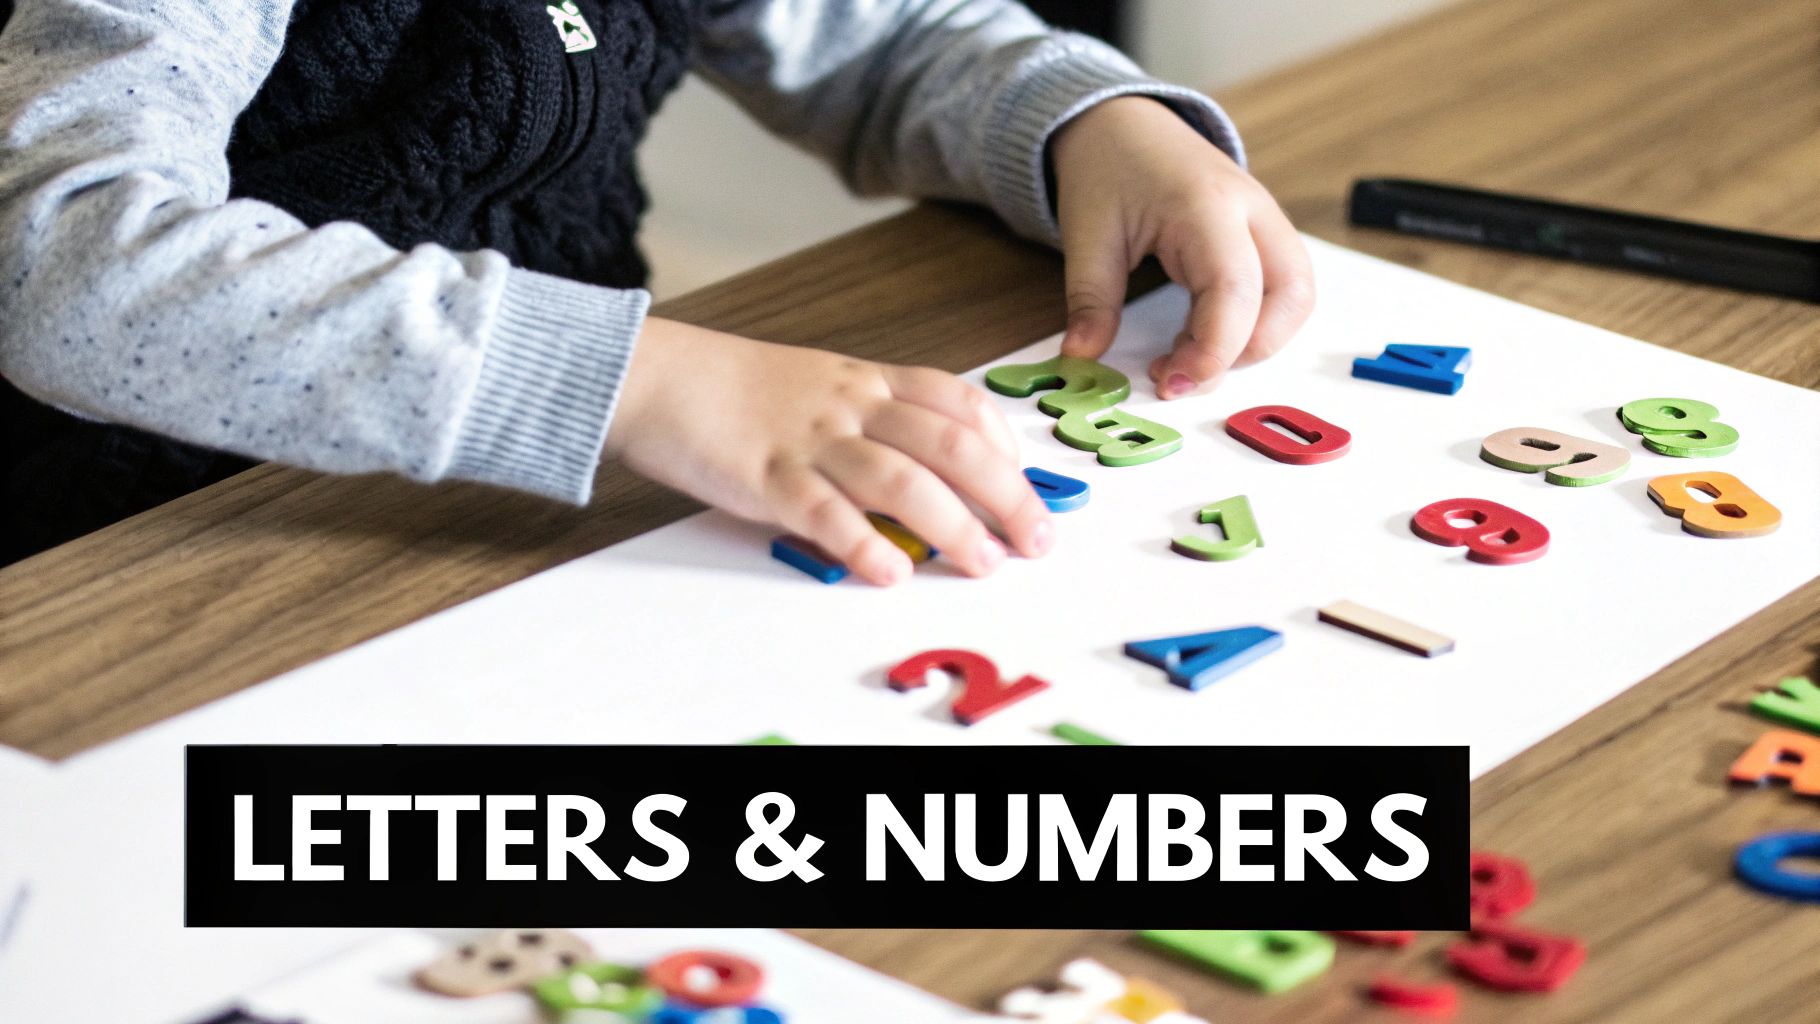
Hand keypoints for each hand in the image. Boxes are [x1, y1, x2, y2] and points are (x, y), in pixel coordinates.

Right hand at [605, 317, 1053, 584]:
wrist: (660, 375)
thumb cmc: (739, 387)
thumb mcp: (822, 383)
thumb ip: (875, 418)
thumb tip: (931, 472)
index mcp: (867, 381)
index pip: (957, 405)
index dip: (1004, 447)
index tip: (1027, 487)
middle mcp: (851, 407)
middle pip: (950, 447)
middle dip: (1005, 495)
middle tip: (1034, 539)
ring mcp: (812, 441)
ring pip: (901, 480)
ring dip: (953, 527)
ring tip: (983, 563)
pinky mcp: (767, 477)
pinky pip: (826, 513)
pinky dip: (864, 544)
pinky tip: (892, 571)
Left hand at [1050, 96, 1314, 398]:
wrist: (1125, 123)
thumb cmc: (1109, 167)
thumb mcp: (1086, 234)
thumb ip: (1088, 299)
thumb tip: (1081, 357)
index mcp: (1207, 206)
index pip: (1235, 291)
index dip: (1213, 350)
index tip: (1171, 384)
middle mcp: (1252, 212)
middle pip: (1290, 298)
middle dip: (1242, 353)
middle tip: (1178, 375)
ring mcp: (1266, 221)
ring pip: (1297, 298)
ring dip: (1255, 342)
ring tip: (1188, 355)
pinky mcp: (1265, 235)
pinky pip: (1282, 290)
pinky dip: (1253, 324)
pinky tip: (1199, 334)